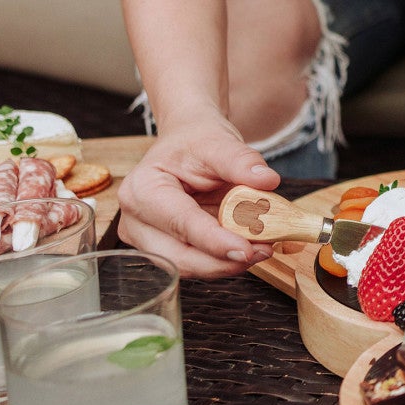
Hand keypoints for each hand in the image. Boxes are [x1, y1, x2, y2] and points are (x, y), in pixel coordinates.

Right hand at [116, 115, 278, 277]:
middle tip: (262, 251)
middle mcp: (137, 220)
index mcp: (143, 189)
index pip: (181, 223)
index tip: (246, 250)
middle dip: (222, 262)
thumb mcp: (219, 142)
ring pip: (188, 265)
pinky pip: (195, 260)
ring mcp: (147, 238)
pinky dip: (223, 258)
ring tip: (261, 248)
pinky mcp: (164, 247)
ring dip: (226, 263)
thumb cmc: (196, 140)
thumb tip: (268, 181)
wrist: (187, 140)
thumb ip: (241, 161)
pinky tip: (248, 247)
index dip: (215, 241)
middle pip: (179, 257)